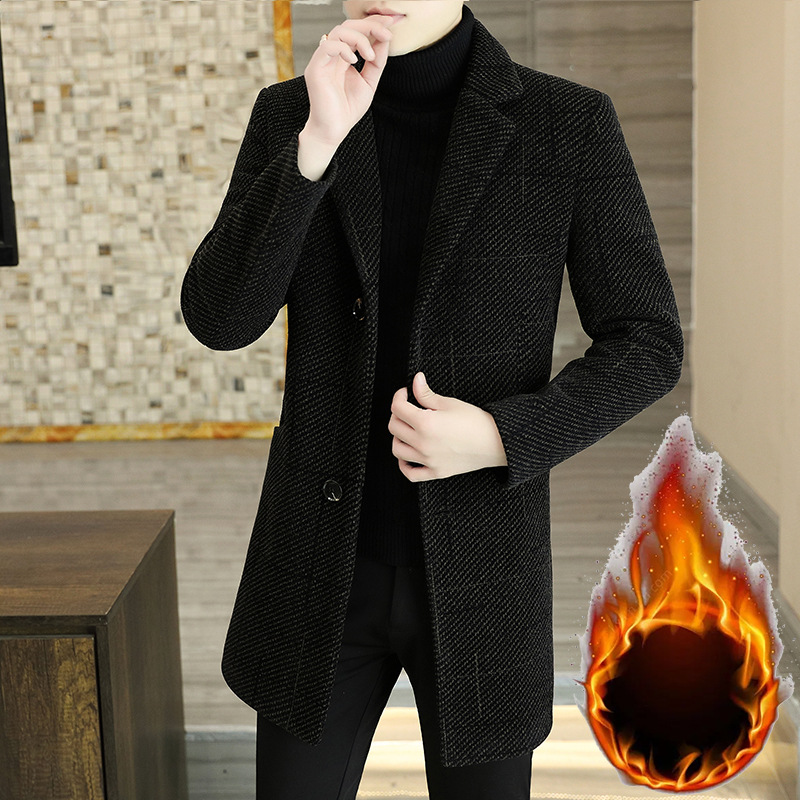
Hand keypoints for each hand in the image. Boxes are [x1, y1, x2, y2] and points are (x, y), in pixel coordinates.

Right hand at [302, 15, 397, 146]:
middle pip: (348, 26)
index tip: (391, 22)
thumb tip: (385, 40)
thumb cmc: (347, 110)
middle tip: (386, 33)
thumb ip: (376, 62)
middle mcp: (332, 56)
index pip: (356, 31)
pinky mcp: (316, 69)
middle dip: (370, 26)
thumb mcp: (369, 83)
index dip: (373, 23)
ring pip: (338, 32)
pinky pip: (328, 46)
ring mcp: (322, 61)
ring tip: (370, 56)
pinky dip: (344, 48)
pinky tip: (355, 60)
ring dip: (359, 38)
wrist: (333, 131)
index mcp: (343, 57)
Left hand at [388, 372, 507, 482]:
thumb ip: (426, 393)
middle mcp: (423, 443)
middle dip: (397, 414)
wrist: (495, 441)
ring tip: (407, 429)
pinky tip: (407, 455)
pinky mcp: (436, 472)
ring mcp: (428, 460)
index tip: (405, 393)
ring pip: (397, 449)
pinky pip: (411, 473)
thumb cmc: (476, 422)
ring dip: (398, 437)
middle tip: (407, 409)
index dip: (399, 396)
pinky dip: (404, 465)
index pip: (397, 408)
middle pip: (394, 427)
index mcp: (425, 423)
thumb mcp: (449, 403)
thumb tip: (415, 380)